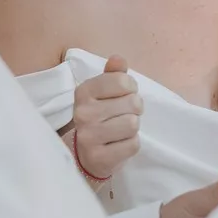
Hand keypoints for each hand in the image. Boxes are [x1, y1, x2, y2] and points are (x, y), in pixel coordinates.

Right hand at [66, 55, 142, 180]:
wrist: (85, 154)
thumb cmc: (100, 116)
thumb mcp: (104, 92)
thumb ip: (113, 74)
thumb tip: (118, 58)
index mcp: (84, 91)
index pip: (124, 81)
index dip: (131, 88)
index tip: (124, 95)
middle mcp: (83, 113)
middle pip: (133, 102)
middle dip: (134, 109)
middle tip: (123, 114)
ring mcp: (89, 137)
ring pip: (133, 124)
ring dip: (132, 127)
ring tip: (120, 129)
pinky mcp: (99, 158)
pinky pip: (133, 145)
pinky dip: (131, 144)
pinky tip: (118, 144)